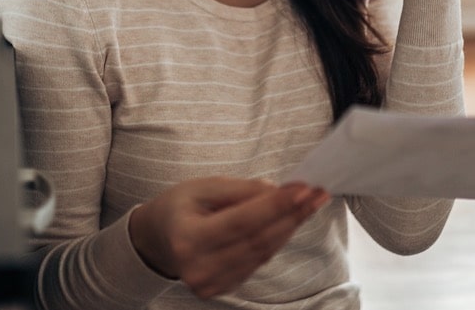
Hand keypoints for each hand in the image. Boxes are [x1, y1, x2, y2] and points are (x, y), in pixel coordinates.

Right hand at [129, 177, 329, 298]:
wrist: (158, 238)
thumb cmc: (180, 206)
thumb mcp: (203, 187)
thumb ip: (240, 190)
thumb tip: (277, 191)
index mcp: (188, 238)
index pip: (242, 222)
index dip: (276, 205)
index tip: (303, 188)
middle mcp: (199, 268)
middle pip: (257, 240)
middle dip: (292, 214)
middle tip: (316, 192)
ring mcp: (210, 283)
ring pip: (263, 253)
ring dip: (290, 226)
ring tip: (309, 203)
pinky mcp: (222, 288)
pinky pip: (258, 262)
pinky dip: (276, 240)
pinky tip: (289, 220)